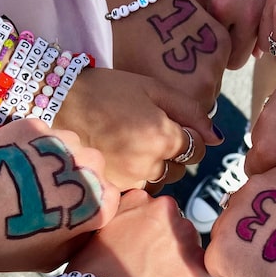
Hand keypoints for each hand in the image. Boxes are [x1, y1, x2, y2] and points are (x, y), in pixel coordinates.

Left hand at [0, 118, 120, 272]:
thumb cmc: (4, 244)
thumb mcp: (51, 258)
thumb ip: (79, 238)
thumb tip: (87, 225)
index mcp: (96, 203)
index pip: (111, 197)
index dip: (92, 205)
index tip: (72, 211)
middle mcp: (86, 167)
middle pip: (95, 166)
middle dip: (79, 176)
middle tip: (51, 191)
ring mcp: (60, 142)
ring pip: (73, 144)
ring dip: (61, 156)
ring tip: (34, 172)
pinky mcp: (33, 125)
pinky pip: (45, 133)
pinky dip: (35, 144)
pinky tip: (15, 160)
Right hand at [55, 67, 221, 191]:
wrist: (58, 102)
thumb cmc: (107, 89)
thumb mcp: (153, 88)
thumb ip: (190, 111)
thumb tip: (217, 137)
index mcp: (164, 137)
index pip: (198, 148)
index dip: (189, 134)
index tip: (170, 121)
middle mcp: (149, 164)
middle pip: (180, 167)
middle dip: (172, 151)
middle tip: (146, 128)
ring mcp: (129, 179)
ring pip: (159, 178)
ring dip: (154, 164)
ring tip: (130, 140)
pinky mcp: (112, 187)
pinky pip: (137, 185)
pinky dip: (134, 173)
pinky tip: (119, 154)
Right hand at [67, 189, 208, 276]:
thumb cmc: (93, 273)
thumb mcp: (97, 232)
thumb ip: (118, 220)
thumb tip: (125, 227)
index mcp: (140, 199)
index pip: (152, 209)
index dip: (145, 229)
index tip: (136, 244)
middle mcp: (166, 210)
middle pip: (173, 224)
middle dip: (164, 241)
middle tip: (147, 264)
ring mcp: (186, 237)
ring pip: (188, 246)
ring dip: (178, 258)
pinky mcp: (199, 265)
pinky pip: (198, 270)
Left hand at [107, 0, 230, 112]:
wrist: (143, 1)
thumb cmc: (131, 45)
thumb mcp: (138, 85)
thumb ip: (157, 109)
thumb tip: (167, 123)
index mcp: (184, 100)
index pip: (192, 122)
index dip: (179, 113)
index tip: (167, 100)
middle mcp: (207, 84)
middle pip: (205, 102)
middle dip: (191, 95)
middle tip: (171, 77)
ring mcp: (217, 62)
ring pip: (214, 81)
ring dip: (201, 76)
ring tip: (178, 59)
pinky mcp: (223, 41)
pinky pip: (218, 61)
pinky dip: (206, 57)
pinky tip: (187, 44)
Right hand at [186, 0, 275, 69]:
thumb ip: (263, 19)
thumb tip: (253, 47)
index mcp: (245, 13)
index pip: (234, 59)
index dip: (238, 54)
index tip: (240, 47)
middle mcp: (217, 7)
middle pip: (212, 48)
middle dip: (221, 43)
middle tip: (229, 30)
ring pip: (198, 25)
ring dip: (207, 21)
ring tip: (219, 5)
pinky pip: (188, 2)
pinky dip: (196, 0)